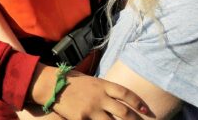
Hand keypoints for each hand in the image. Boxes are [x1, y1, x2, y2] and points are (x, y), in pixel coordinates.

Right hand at [29, 64, 149, 119]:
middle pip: (123, 112)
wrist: (51, 85)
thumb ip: (105, 90)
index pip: (126, 93)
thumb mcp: (91, 81)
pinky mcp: (81, 119)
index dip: (138, 102)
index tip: (146, 110)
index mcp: (103, 85)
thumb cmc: (71, 82)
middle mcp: (99, 97)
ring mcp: (91, 109)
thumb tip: (120, 99)